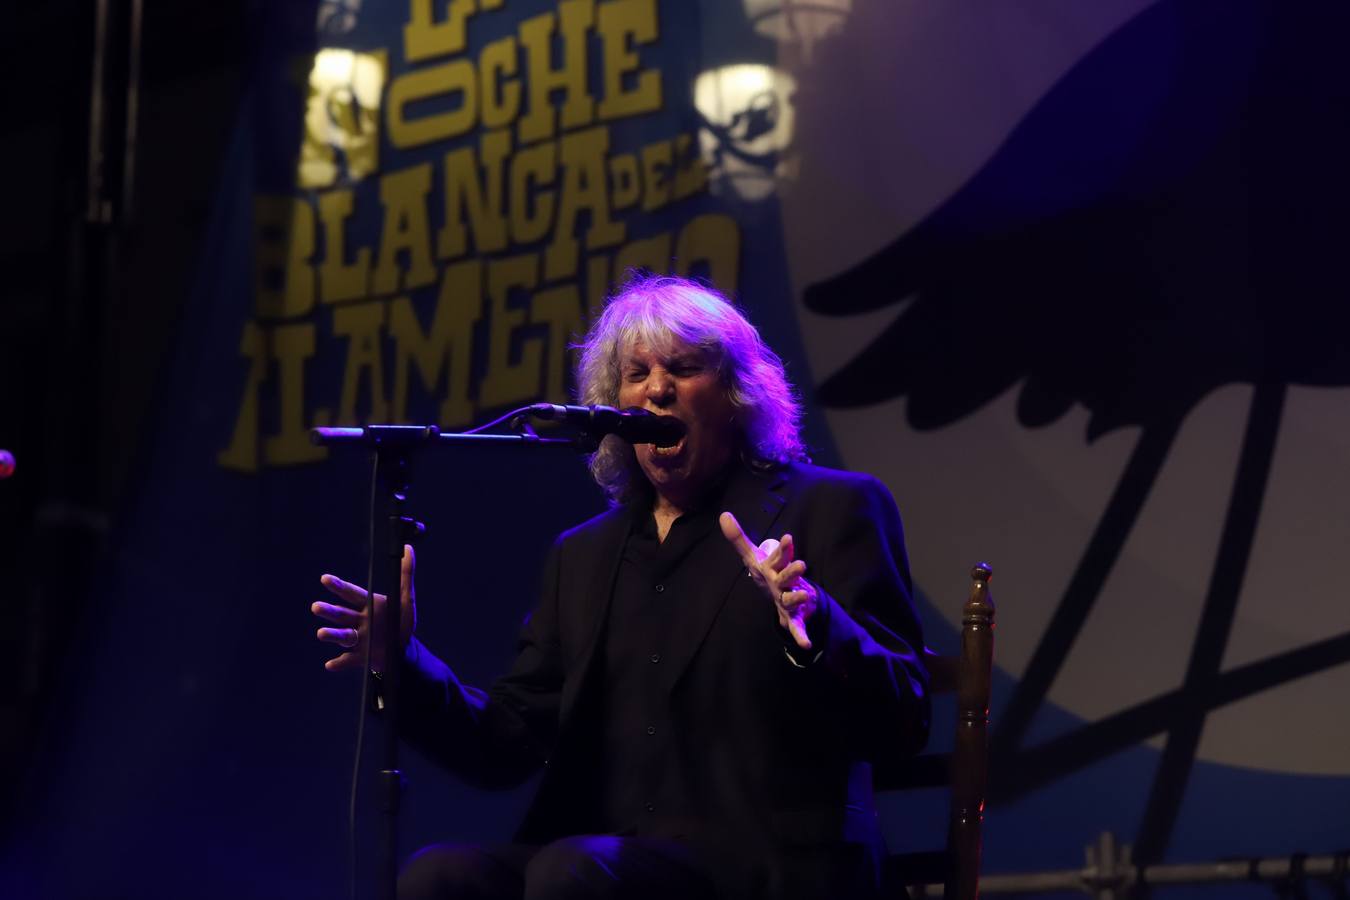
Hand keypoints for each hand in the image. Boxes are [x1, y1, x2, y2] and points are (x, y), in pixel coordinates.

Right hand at [312, 544, 416, 672]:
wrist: (402, 649)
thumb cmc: (399, 620)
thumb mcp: (405, 598)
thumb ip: (405, 574)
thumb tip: (408, 548)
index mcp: (368, 605)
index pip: (352, 594)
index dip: (339, 586)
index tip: (325, 578)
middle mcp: (360, 621)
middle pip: (342, 615)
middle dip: (329, 611)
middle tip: (316, 607)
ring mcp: (359, 640)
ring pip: (343, 635)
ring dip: (331, 634)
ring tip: (321, 633)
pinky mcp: (361, 657)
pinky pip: (348, 660)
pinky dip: (339, 663)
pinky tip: (330, 665)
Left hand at [719, 511, 818, 649]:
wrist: (788, 594)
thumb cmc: (769, 572)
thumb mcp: (753, 556)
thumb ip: (738, 538)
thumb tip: (723, 515)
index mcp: (775, 567)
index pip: (779, 556)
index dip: (783, 548)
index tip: (787, 537)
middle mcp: (785, 582)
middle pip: (788, 576)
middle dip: (793, 571)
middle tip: (801, 564)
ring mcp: (790, 598)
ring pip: (793, 598)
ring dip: (798, 597)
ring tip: (804, 596)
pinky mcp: (793, 616)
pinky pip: (797, 626)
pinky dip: (801, 635)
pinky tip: (805, 644)